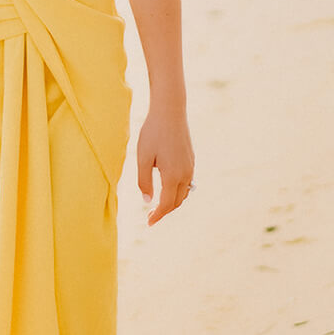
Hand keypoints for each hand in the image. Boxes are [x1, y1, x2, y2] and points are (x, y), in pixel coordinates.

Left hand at [137, 106, 194, 225]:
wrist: (170, 111)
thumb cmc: (153, 133)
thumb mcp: (142, 157)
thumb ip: (144, 181)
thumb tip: (147, 201)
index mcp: (172, 176)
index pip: (166, 204)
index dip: (157, 216)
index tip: (148, 223)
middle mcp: (185, 174)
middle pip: (176, 201)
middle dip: (164, 211)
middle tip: (150, 217)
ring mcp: (190, 167)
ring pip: (183, 193)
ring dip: (172, 202)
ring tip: (158, 205)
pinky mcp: (191, 160)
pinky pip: (186, 182)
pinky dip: (177, 191)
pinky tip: (167, 188)